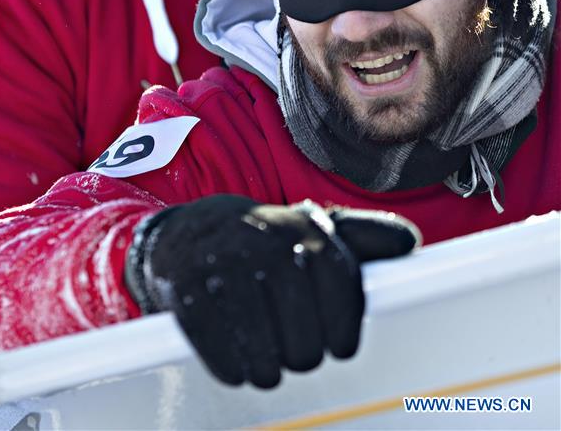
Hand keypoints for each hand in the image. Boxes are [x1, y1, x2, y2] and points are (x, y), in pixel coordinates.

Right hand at [125, 195, 418, 388]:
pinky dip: (230, 367)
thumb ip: (363, 237)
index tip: (337, 344)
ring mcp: (224, 264)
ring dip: (266, 368)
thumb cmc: (265, 241)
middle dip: (301, 354)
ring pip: (263, 356)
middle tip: (293, 348)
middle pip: (305, 341)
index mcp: (305, 228)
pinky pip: (218, 352)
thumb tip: (409, 244)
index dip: (342, 332)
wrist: (191, 231)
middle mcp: (267, 241)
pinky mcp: (186, 288)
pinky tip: (236, 361)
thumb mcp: (312, 229)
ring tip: (265, 360)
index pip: (341, 294)